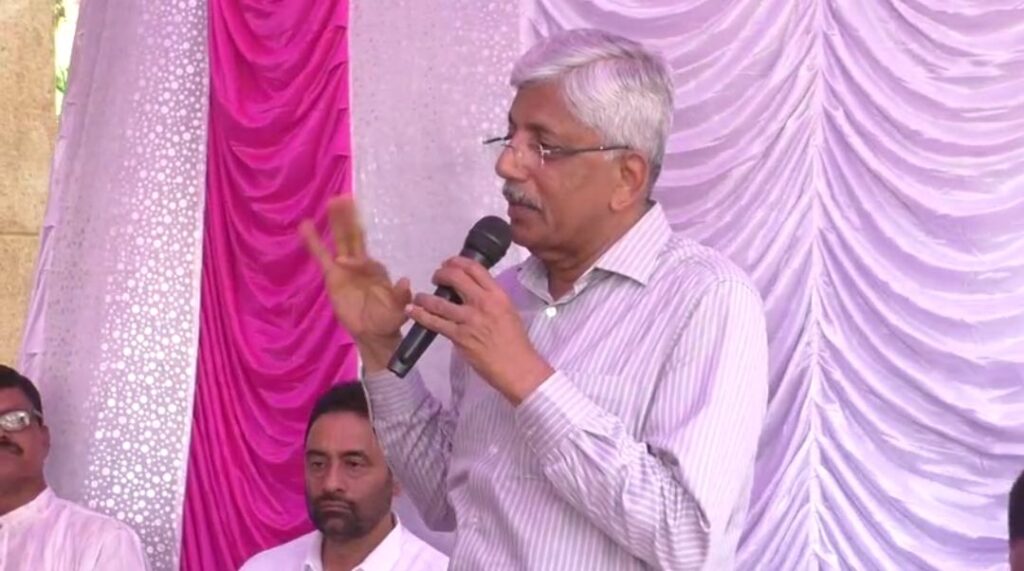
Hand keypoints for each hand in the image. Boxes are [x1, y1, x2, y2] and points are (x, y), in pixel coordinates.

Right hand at [301, 196, 410, 368]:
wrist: (374, 332)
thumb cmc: (387, 320)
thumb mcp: (398, 310)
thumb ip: (401, 296)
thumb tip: (406, 280)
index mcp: (377, 270)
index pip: (365, 259)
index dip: (356, 261)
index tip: (345, 265)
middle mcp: (362, 264)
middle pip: (354, 237)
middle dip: (350, 218)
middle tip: (344, 197)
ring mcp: (346, 268)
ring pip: (340, 241)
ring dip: (337, 222)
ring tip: (332, 202)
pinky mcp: (333, 276)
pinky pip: (321, 256)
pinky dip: (314, 242)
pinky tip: (306, 226)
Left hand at [406, 257, 552, 403]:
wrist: (516, 366)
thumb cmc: (515, 341)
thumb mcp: (508, 311)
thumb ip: (491, 299)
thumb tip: (473, 291)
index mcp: (497, 295)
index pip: (475, 269)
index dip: (458, 262)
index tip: (449, 263)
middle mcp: (482, 303)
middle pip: (455, 278)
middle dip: (441, 273)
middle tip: (436, 277)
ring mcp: (469, 319)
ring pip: (439, 301)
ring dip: (425, 297)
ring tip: (419, 297)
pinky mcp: (459, 336)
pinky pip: (435, 323)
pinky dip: (421, 315)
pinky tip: (412, 310)